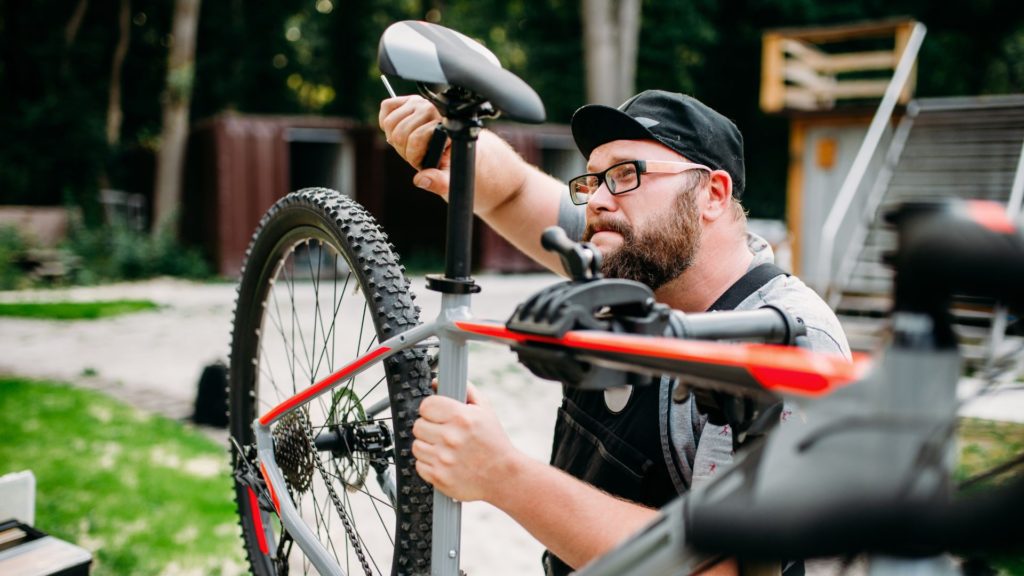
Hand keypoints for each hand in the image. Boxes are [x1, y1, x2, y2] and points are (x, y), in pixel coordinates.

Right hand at [378, 95, 451, 197]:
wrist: (453, 146)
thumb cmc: (451, 163)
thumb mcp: (449, 177)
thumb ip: (439, 181)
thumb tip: (422, 179)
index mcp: (445, 126)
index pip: (415, 140)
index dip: (414, 157)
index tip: (424, 162)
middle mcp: (433, 109)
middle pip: (399, 133)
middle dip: (403, 150)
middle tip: (415, 154)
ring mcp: (419, 102)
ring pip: (390, 123)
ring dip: (394, 140)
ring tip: (408, 144)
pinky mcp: (408, 99)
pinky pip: (386, 108)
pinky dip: (385, 122)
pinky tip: (397, 131)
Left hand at [411, 383, 521, 502]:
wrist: (503, 476)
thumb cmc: (494, 442)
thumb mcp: (485, 410)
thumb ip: (465, 390)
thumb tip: (437, 381)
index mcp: (461, 417)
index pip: (426, 405)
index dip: (431, 409)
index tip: (436, 414)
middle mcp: (450, 437)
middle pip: (418, 426)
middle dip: (429, 427)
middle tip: (442, 432)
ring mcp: (443, 459)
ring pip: (416, 446)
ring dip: (427, 446)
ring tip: (443, 448)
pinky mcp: (439, 477)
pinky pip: (419, 465)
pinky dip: (429, 464)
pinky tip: (443, 461)